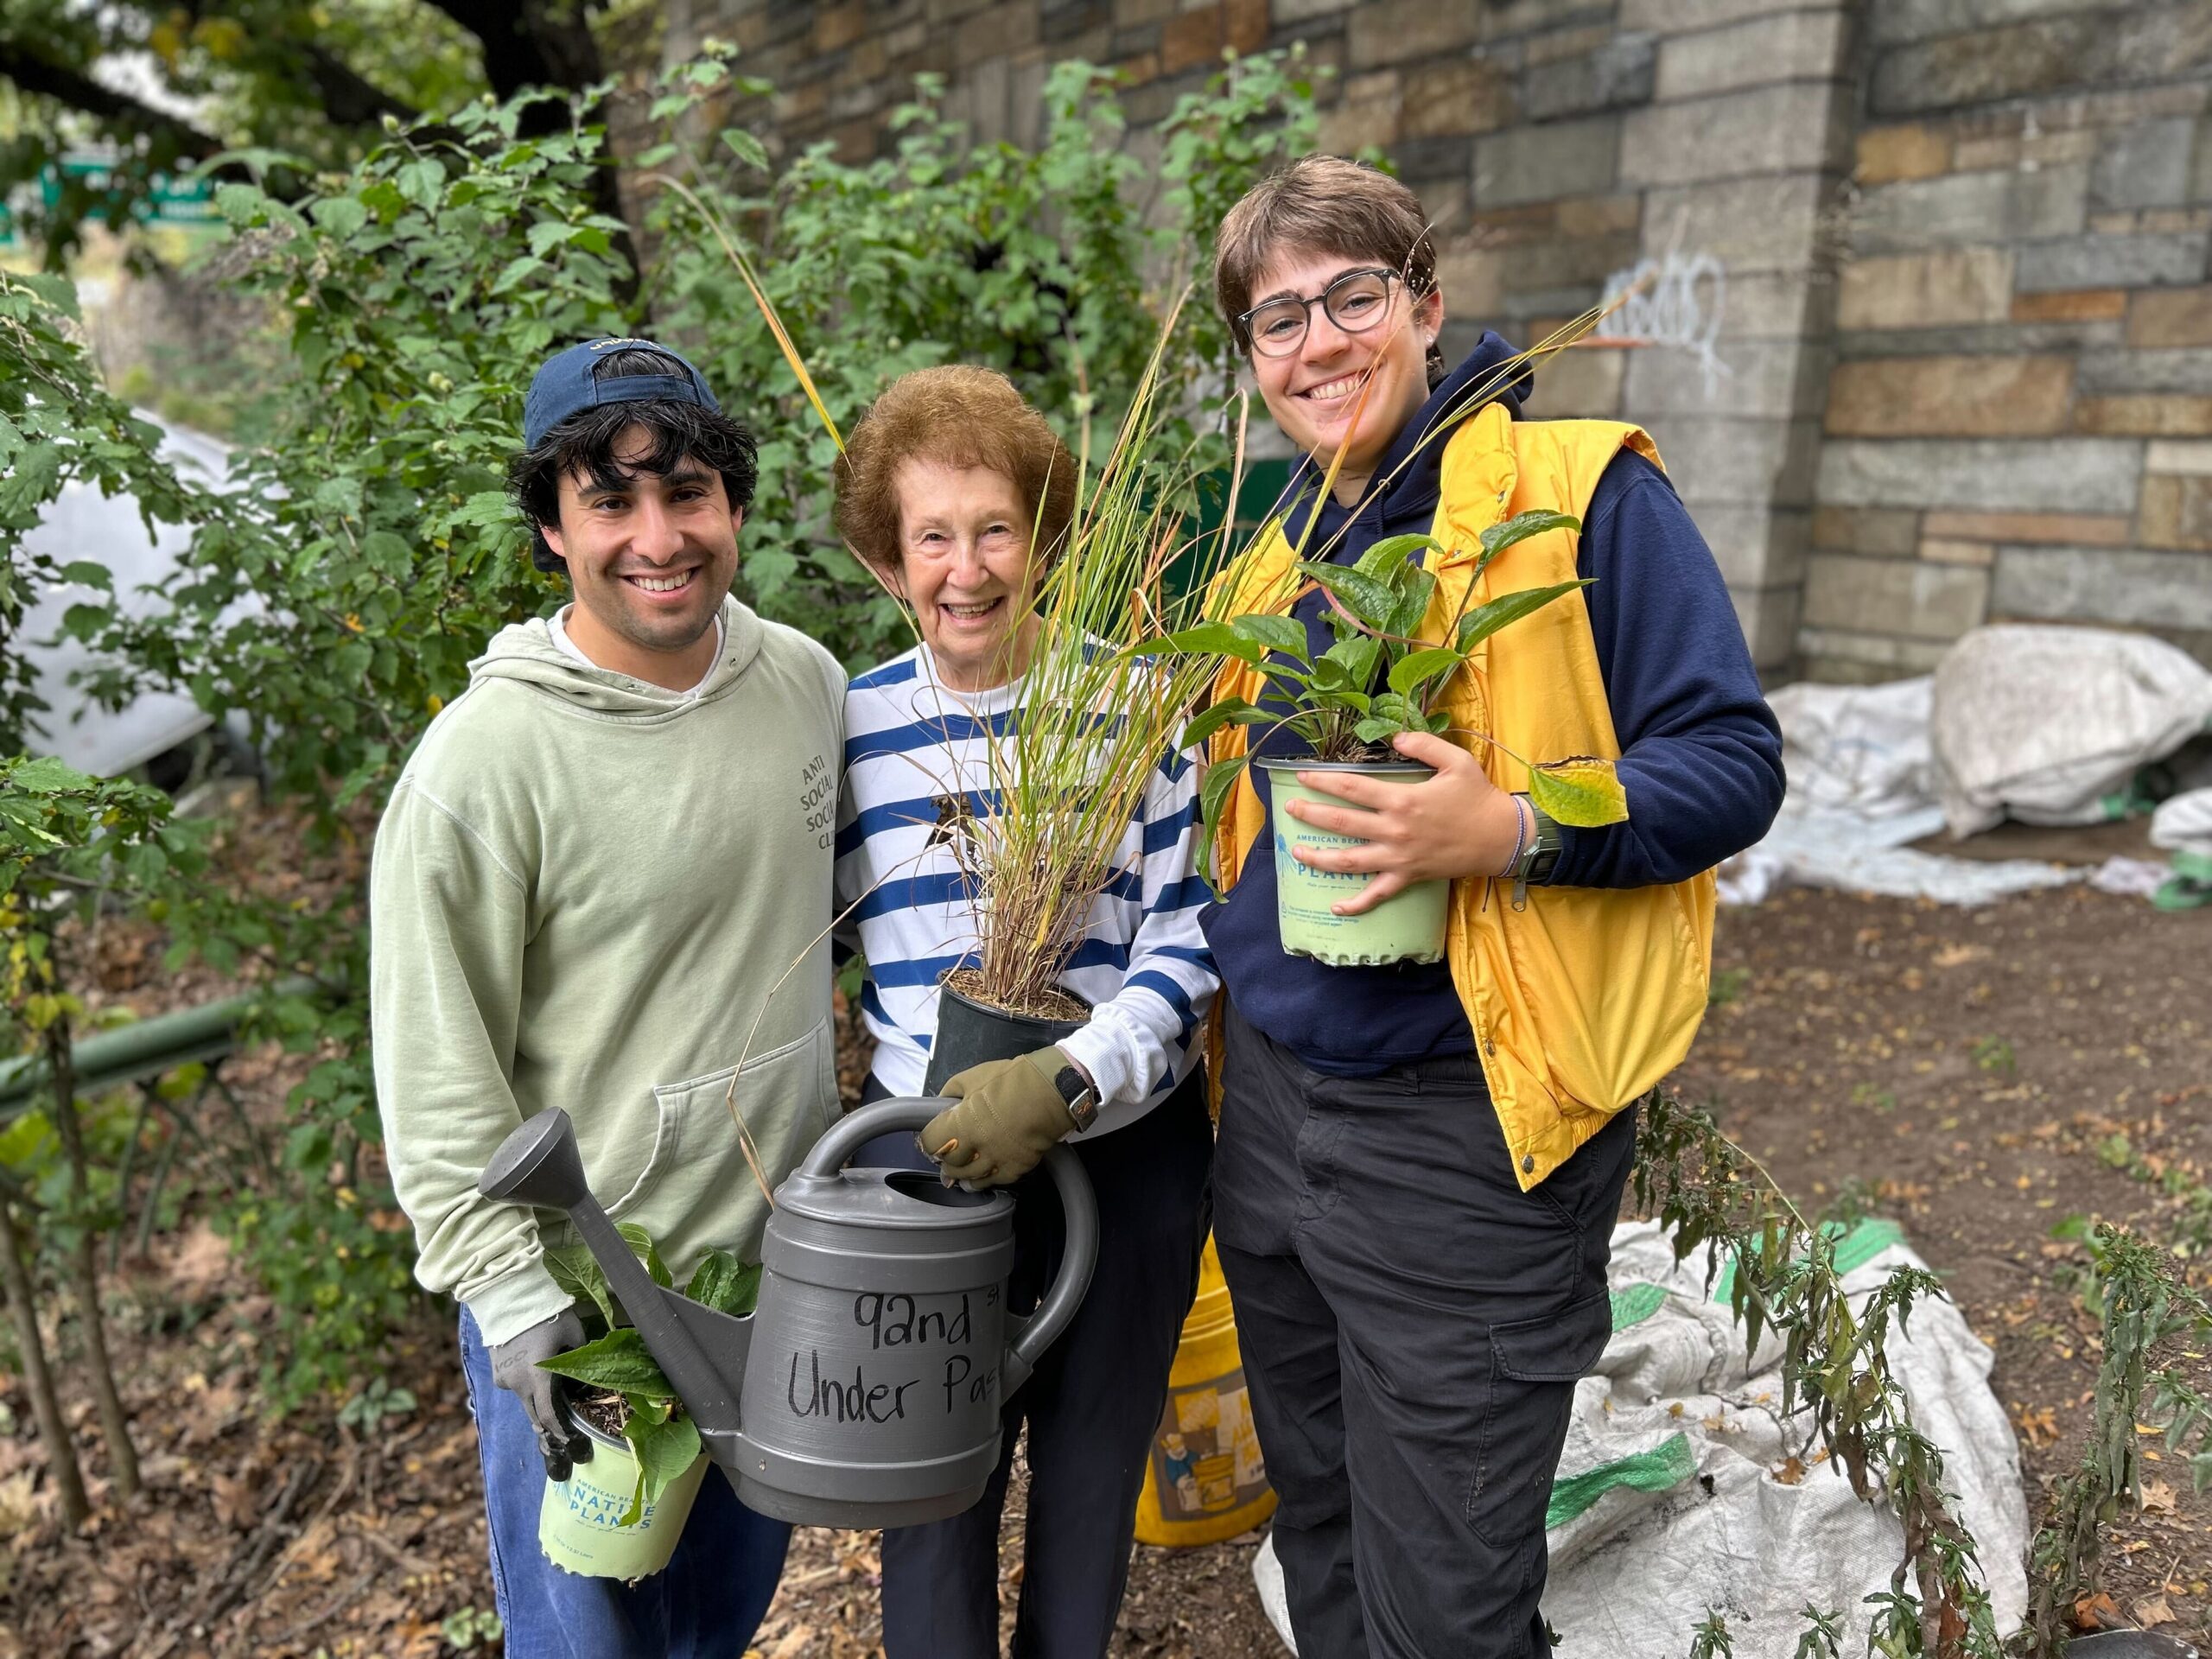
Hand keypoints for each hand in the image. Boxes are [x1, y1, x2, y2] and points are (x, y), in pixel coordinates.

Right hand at [489, 1307, 591, 1480]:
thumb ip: (579, 1359)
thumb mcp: (573, 1334)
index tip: (569, 1439)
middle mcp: (518, 1384)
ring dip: (535, 1401)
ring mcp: (503, 1380)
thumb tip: (585, 1376)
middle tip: (560, 1427)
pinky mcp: (495, 1372)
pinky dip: (524, 1385)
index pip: (549, 1415)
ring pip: (523, 1399)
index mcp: (538, 1378)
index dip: (559, 1430)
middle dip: (547, 1423)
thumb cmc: (547, 1313)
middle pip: (534, 1413)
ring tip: (549, 1394)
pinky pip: (513, 1385)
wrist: (509, 1297)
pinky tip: (532, 1372)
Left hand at [923, 1046, 1074, 1188]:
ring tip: (958, 1169)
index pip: (931, 1143)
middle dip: (944, 1158)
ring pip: (969, 1179)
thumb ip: (951, 1091)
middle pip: (949, 1164)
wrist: (1053, 1089)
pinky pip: (994, 1182)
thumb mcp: (974, 1075)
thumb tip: (941, 1104)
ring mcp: (998, 1160)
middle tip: (945, 1152)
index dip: (928, 1141)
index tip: (930, 1138)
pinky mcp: (1017, 1168)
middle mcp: (978, 1146)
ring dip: (960, 1174)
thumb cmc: (1013, 1079)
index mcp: (963, 1122)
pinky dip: (983, 1180)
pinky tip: (980, 1175)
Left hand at [1282, 730, 1523, 915]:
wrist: (1500, 837)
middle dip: (1311, 814)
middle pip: (1342, 822)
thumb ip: (1423, 744)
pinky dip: (1356, 903)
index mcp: (1402, 799)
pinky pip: (1377, 894)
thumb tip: (1394, 736)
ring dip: (1319, 857)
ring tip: (1296, 851)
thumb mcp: (1456, 760)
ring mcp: (1398, 857)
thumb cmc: (1478, 797)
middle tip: (1289, 809)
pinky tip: (1335, 905)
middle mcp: (1394, 830)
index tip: (1302, 776)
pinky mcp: (1408, 876)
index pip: (1352, 789)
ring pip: (1349, 861)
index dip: (1323, 782)